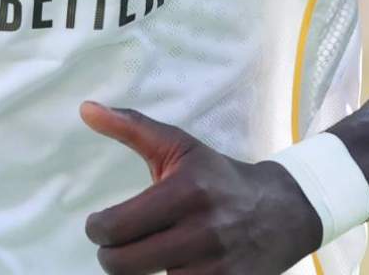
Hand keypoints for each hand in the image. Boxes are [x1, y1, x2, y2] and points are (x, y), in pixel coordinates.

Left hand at [81, 101, 319, 274]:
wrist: (282, 211)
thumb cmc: (218, 176)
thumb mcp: (179, 146)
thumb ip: (130, 127)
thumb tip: (86, 109)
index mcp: (185, 191)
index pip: (117, 227)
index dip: (98, 230)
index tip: (100, 226)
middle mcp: (202, 231)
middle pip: (124, 264)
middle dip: (111, 255)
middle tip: (116, 245)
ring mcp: (217, 266)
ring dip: (142, 270)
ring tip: (148, 253)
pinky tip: (173, 264)